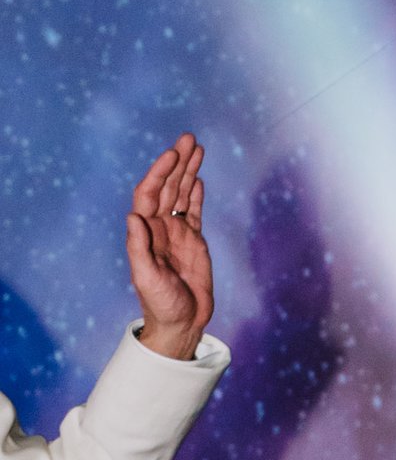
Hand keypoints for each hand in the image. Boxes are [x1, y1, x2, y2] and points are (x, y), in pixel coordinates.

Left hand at [127, 135, 213, 357]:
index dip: (160, 172)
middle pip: (168, 186)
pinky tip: (198, 177)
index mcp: (146, 232)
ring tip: (197, 147)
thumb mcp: (146, 277)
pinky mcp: (193, 241)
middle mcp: (159, 227)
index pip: (151, 193)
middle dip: (177, 161)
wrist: (181, 321)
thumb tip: (133, 216)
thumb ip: (139, 247)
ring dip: (188, 170)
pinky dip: (195, 193)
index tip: (173, 154)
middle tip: (189, 138)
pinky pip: (193, 210)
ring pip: (181, 193)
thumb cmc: (160, 303)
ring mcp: (176, 232)